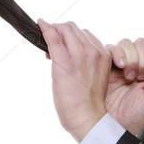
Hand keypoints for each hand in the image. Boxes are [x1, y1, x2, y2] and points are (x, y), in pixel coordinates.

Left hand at [37, 20, 111, 140]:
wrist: (88, 118)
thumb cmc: (88, 103)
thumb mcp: (94, 76)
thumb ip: (86, 60)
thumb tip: (66, 50)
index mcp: (104, 55)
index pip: (85, 34)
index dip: (71, 38)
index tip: (64, 47)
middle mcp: (93, 51)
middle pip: (74, 28)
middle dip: (61, 32)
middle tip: (52, 45)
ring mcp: (79, 54)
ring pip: (65, 28)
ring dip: (54, 32)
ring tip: (48, 47)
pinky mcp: (64, 60)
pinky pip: (53, 37)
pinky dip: (45, 28)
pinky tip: (40, 25)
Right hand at [103, 36, 143, 134]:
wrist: (114, 126)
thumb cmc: (133, 117)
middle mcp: (133, 64)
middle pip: (140, 43)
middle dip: (143, 57)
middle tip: (141, 76)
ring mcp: (117, 64)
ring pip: (125, 44)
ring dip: (131, 57)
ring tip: (129, 76)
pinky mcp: (103, 65)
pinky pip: (109, 49)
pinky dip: (116, 54)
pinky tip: (120, 67)